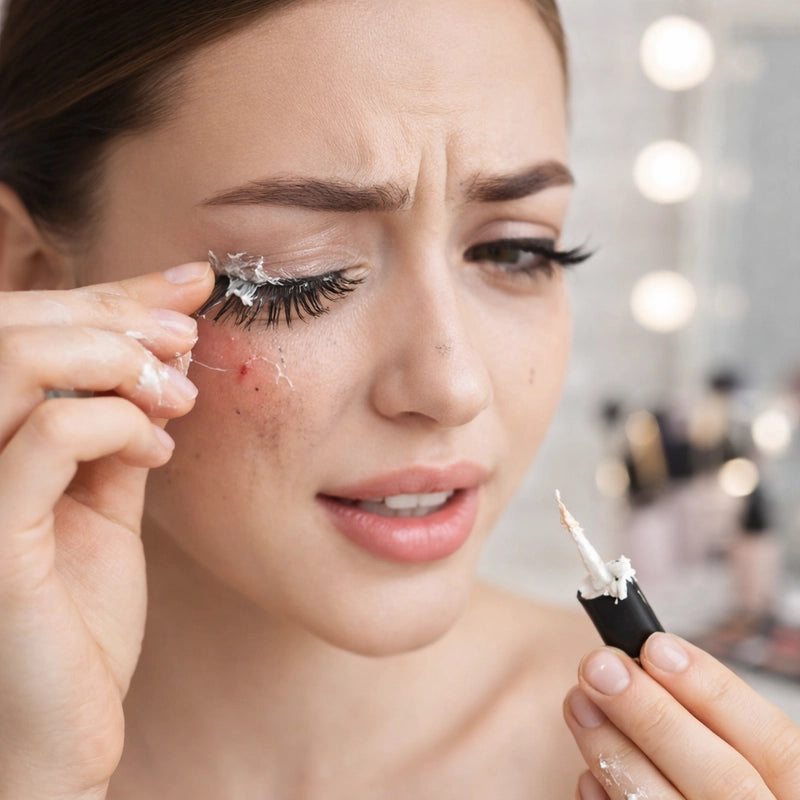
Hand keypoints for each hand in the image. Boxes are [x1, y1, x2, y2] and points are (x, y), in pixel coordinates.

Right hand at [0, 262, 213, 798]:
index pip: (23, 328)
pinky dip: (116, 421)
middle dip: (116, 313)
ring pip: (13, 360)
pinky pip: (47, 435)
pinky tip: (158, 450)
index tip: (190, 282)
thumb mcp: (102, 501)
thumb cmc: (76, 618)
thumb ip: (116, 429)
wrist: (60, 728)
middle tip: (189, 333)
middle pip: (11, 325)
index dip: (108, 294)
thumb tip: (161, 349)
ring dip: (114, 358)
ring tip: (175, 395)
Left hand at [564, 633, 799, 798]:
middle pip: (723, 780)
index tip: (655, 646)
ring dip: (616, 751)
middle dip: (653, 715)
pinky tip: (587, 775)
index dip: (715, 691)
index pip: (775, 746)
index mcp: (796, 796)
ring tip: (578, 702)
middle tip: (598, 666)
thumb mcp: (741, 758)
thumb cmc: (722, 789)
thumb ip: (709, 726)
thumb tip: (646, 664)